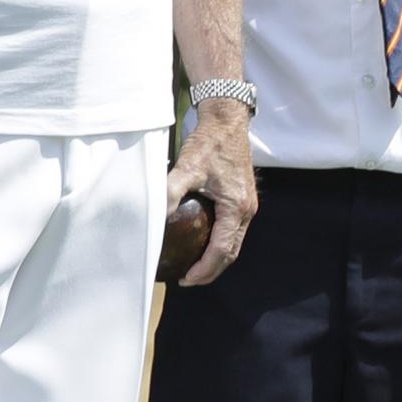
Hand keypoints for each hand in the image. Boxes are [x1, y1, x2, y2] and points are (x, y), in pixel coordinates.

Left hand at [166, 102, 255, 284]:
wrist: (228, 121)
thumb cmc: (209, 143)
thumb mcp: (187, 167)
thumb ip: (170, 192)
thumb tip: (153, 217)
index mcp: (236, 208)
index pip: (222, 250)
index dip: (204, 270)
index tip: (185, 280)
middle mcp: (247, 210)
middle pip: (232, 252)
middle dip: (211, 271)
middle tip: (187, 280)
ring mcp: (248, 205)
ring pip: (234, 243)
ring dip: (216, 259)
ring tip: (194, 267)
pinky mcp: (244, 199)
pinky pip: (234, 231)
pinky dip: (220, 244)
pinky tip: (202, 242)